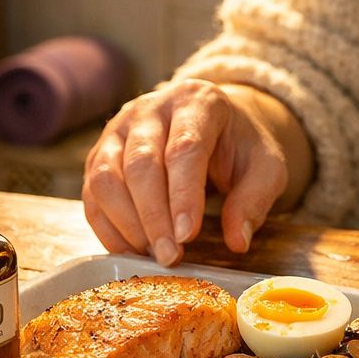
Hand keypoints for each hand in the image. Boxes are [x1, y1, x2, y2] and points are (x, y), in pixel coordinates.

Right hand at [82, 79, 289, 265]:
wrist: (214, 127)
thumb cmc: (239, 148)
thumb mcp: (266, 167)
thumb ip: (254, 200)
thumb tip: (237, 241)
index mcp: (197, 101)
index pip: (184, 148)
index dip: (184, 195)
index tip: (189, 236)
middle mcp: (150, 108)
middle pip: (141, 163)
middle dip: (154, 217)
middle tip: (170, 256)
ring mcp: (118, 129)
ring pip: (107, 177)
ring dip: (128, 224)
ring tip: (154, 254)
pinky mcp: (99, 155)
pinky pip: (93, 195)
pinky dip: (108, 228)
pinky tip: (132, 251)